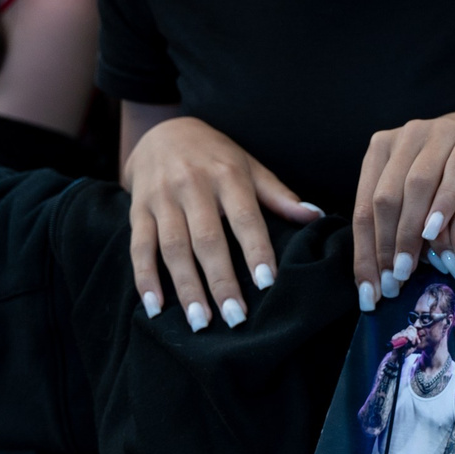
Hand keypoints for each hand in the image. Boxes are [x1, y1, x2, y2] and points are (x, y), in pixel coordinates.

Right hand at [124, 116, 320, 329]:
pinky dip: (144, 278)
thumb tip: (316, 216)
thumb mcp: (249, 167)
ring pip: (172, 248)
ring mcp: (161, 199)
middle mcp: (192, 186)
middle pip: (207, 239)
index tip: (266, 283)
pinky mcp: (137, 211)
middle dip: (221, 281)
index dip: (256, 250)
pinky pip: (139, 247)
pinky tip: (155, 307)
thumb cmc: (216, 157)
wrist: (162, 132)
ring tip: (199, 321)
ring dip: (186, 287)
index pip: (245, 217)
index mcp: (227, 176)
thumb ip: (279, 195)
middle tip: (235, 317)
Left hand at [352, 112, 454, 309]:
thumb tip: (373, 275)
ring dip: (411, 229)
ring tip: (411, 266)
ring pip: (416, 185)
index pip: (363, 207)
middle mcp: (406, 135)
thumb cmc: (445, 178)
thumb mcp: (413, 196)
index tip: (369, 288)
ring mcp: (439, 132)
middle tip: (394, 280)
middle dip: (387, 246)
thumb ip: (392, 222)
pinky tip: (436, 230)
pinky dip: (444, 203)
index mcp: (381, 148)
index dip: (365, 251)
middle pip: (384, 198)